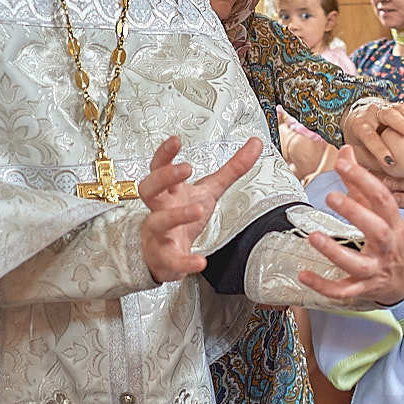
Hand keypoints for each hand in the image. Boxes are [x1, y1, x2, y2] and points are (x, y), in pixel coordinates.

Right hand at [139, 134, 261, 282]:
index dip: (165, 154)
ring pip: (157, 222)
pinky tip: (199, 262)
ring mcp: (159, 233)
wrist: (164, 255)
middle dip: (163, 177)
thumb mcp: (209, 191)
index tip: (176, 141)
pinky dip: (184, 262)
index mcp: (169, 192)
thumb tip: (255, 144)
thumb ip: (232, 169)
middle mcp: (159, 210)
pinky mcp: (165, 258)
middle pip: (148, 189)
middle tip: (185, 168)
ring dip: (176, 215)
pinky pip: (171, 260)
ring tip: (198, 210)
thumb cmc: (183, 217)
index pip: (159, 168)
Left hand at [298, 148, 403, 305]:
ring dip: (334, 251)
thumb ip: (361, 183)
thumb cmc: (394, 241)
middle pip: (376, 230)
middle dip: (355, 213)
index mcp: (393, 224)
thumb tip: (346, 152)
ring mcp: (376, 270)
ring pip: (357, 264)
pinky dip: (323, 286)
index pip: (382, 198)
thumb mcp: (385, 213)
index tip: (343, 164)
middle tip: (331, 196)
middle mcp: (387, 247)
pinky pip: (343, 291)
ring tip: (313, 236)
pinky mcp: (363, 289)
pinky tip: (304, 275)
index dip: (364, 179)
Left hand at [342, 96, 403, 173]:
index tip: (391, 162)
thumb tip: (368, 176)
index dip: (379, 149)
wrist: (358, 121)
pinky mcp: (397, 107)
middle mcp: (373, 114)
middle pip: (387, 115)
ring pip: (399, 108)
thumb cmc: (359, 143)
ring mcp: (386, 108)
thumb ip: (364, 161)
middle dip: (399, 123)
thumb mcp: (356, 152)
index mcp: (360, 126)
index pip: (369, 136)